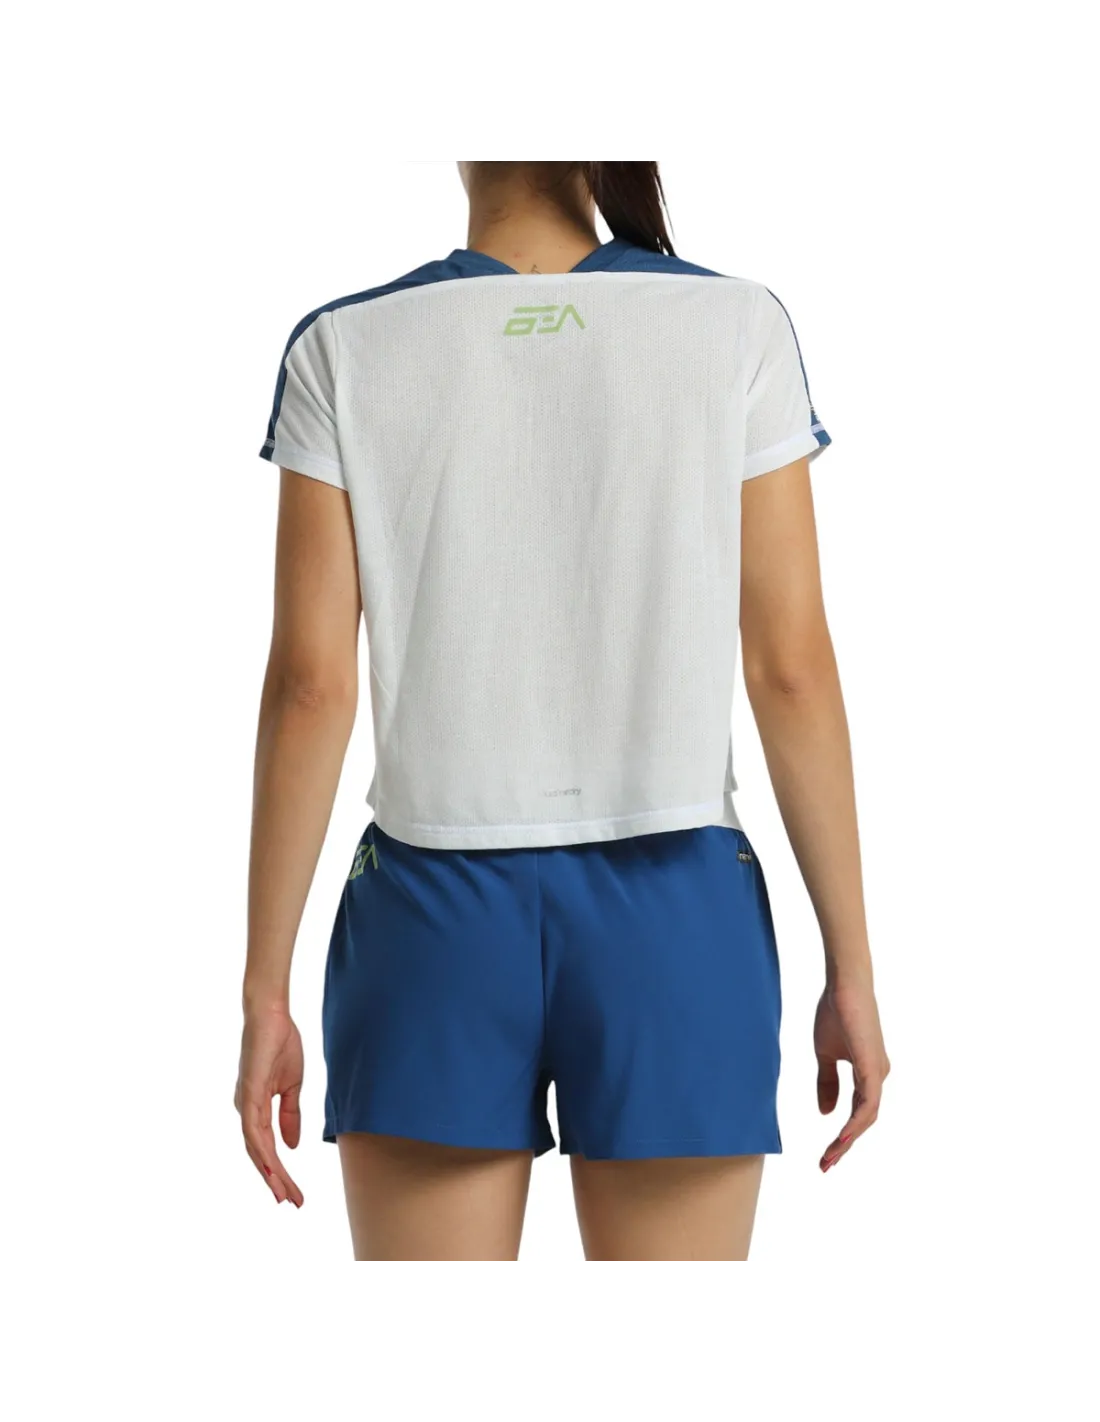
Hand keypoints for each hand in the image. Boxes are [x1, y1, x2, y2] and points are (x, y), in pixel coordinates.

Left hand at [234, 1005, 304, 1206]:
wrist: (272, 1014)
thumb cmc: (281, 1044)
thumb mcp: (292, 1086)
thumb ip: (290, 1116)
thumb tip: (293, 1146)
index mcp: (256, 1109)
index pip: (268, 1149)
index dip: (279, 1173)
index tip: (294, 1194)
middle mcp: (246, 1111)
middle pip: (259, 1156)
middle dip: (275, 1181)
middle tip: (292, 1203)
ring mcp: (245, 1104)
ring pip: (255, 1149)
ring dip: (270, 1174)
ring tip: (284, 1194)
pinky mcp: (248, 1094)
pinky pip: (253, 1130)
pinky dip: (262, 1151)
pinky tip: (271, 1167)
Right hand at [814, 976, 889, 1172]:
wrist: (843, 985)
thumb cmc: (836, 1013)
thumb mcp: (825, 1054)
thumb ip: (826, 1082)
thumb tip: (827, 1114)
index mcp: (867, 1074)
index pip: (856, 1113)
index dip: (841, 1136)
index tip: (825, 1157)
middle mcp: (877, 1076)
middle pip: (863, 1121)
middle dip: (844, 1146)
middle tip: (825, 1165)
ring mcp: (877, 1072)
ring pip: (867, 1117)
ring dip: (848, 1140)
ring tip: (830, 1157)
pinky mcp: (872, 1066)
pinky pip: (868, 1103)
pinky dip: (856, 1122)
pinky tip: (843, 1136)